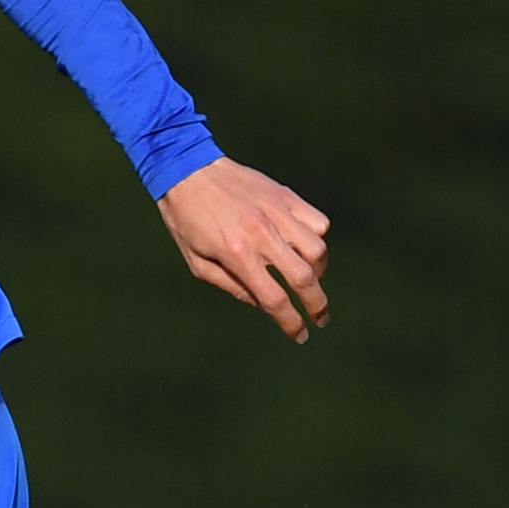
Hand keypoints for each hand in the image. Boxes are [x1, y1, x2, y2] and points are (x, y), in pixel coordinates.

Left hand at [156, 156, 329, 341]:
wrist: (188, 171)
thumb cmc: (187, 222)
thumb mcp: (198, 263)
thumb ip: (233, 287)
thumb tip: (266, 307)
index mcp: (236, 254)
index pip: (274, 299)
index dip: (291, 323)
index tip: (300, 336)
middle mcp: (261, 234)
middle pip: (305, 278)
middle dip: (318, 305)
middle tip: (321, 318)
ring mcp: (277, 212)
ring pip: (318, 250)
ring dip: (318, 272)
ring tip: (308, 279)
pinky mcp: (286, 196)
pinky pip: (318, 222)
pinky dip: (317, 239)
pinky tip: (304, 246)